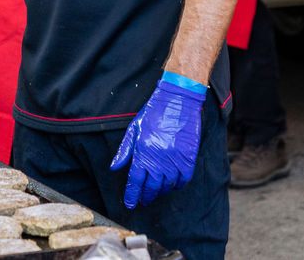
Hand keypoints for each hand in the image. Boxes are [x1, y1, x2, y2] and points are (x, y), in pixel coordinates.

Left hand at [109, 76, 204, 207]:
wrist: (178, 100)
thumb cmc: (154, 112)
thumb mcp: (134, 128)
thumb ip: (124, 150)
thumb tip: (114, 167)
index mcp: (143, 151)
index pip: (135, 180)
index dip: (132, 194)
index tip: (130, 203)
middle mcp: (159, 158)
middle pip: (152, 186)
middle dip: (146, 195)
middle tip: (144, 199)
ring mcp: (175, 159)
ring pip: (167, 185)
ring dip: (161, 191)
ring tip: (157, 191)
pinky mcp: (189, 158)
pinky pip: (184, 179)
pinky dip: (178, 184)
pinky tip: (173, 183)